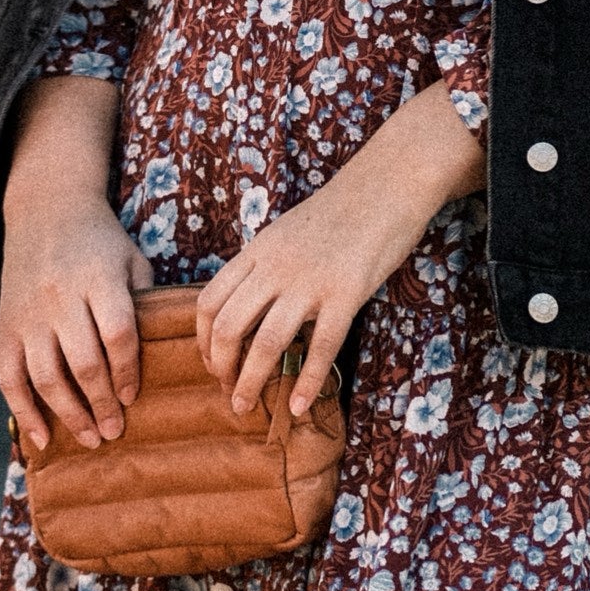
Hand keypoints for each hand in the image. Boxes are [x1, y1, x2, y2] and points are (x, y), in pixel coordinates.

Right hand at [0, 77, 148, 450]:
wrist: (44, 211)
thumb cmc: (101, 243)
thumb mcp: (132, 260)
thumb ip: (146, 304)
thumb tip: (171, 357)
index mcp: (97, 280)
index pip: (117, 334)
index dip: (127, 371)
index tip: (133, 397)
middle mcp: (60, 299)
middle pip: (82, 362)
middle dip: (101, 404)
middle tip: (116, 432)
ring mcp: (28, 315)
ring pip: (45, 376)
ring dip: (68, 415)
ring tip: (92, 438)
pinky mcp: (4, 327)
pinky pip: (9, 377)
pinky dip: (23, 411)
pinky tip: (42, 438)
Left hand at [196, 85, 482, 420]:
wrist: (387, 183)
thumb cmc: (341, 211)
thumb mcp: (287, 232)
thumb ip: (266, 266)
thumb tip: (252, 303)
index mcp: (257, 252)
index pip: (209, 301)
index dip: (202, 341)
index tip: (213, 364)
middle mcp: (275, 268)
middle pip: (228, 326)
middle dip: (220, 368)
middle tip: (228, 392)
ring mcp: (310, 281)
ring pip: (266, 342)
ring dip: (251, 382)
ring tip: (246, 407)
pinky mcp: (347, 292)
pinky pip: (321, 346)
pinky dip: (307, 381)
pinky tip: (301, 407)